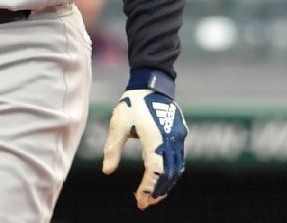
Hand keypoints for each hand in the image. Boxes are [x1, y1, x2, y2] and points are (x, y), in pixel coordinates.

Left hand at [102, 88, 187, 208]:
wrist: (151, 84)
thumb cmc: (131, 103)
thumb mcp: (117, 124)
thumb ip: (112, 148)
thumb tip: (106, 171)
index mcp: (154, 137)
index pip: (155, 170)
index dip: (148, 187)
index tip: (140, 200)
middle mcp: (171, 139)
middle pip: (168, 173)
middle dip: (157, 190)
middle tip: (145, 203)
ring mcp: (178, 137)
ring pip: (176, 168)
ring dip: (166, 184)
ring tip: (153, 196)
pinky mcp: (180, 135)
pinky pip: (178, 159)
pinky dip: (170, 172)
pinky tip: (161, 179)